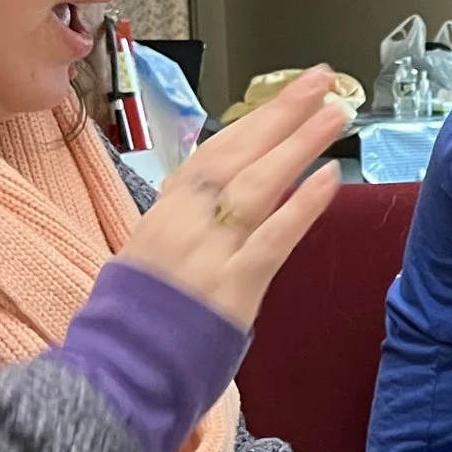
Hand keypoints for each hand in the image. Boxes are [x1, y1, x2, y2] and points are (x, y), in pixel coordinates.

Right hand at [119, 67, 349, 328]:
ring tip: (334, 113)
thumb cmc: (133, 323)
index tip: (286, 94)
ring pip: (257, 185)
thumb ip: (182, 225)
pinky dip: (302, 206)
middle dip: (280, 113)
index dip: (253, 121)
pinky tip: (329, 177)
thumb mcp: (145, 258)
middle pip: (236, 153)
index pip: (213, 154)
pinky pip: (272, 239)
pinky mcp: (233, 287)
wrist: (117, 372)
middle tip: (320, 79)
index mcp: (164, 212)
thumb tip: (215, 199)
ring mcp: (209, 252)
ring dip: (298, 144)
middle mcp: (184, 222)